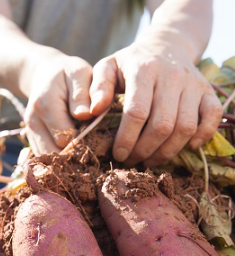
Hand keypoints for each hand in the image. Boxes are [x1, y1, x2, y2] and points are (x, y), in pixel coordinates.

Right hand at [23, 53, 92, 154]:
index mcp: (45, 105)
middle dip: (75, 155)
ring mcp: (30, 133)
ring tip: (84, 151)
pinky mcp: (32, 140)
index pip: (65, 137)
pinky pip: (45, 159)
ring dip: (67, 160)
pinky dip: (60, 160)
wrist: (45, 75)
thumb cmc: (68, 74)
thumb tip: (86, 115)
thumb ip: (82, 93)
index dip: (84, 140)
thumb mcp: (79, 73)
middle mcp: (33, 122)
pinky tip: (74, 151)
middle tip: (94, 147)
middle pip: (55, 153)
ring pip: (48, 160)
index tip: (98, 135)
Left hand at [89, 40, 222, 166]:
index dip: (126, 139)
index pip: (136, 112)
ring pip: (185, 126)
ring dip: (167, 151)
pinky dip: (203, 135)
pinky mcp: (207, 91)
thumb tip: (92, 111)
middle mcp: (171, 76)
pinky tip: (188, 147)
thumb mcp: (108, 68)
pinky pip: (212, 116)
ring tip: (149, 160)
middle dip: (144, 150)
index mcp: (143, 70)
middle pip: (162, 125)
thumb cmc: (130, 63)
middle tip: (131, 161)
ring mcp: (192, 84)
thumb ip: (98, 88)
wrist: (166, 45)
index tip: (118, 154)